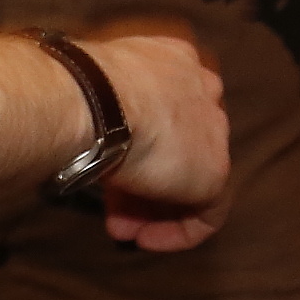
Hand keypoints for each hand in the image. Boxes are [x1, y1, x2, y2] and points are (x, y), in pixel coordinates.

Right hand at [82, 26, 228, 250]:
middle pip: (177, 146)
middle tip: (114, 208)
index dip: (135, 143)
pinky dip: (177, 231)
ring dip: (152, 208)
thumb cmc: (83, 90)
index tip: (108, 167)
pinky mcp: (216, 171)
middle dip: (144, 182)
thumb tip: (92, 137)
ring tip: (122, 229)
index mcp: (174, 61)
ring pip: (186, 178)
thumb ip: (107, 111)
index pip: (162, 108)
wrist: (99, 101)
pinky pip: (205, 211)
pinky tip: (145, 238)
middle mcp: (202, 91)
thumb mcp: (95, 91)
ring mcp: (214, 131)